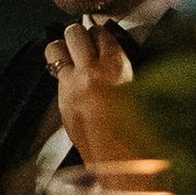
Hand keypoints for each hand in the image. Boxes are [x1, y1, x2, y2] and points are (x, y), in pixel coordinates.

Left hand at [47, 16, 147, 170]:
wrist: (123, 162)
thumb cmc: (141, 128)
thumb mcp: (141, 88)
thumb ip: (125, 64)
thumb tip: (111, 44)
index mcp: (116, 66)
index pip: (102, 32)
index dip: (103, 34)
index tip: (104, 38)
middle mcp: (89, 72)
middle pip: (74, 32)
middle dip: (80, 35)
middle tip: (87, 44)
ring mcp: (70, 87)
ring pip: (54, 47)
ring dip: (64, 48)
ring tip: (74, 57)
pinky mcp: (61, 102)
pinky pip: (56, 75)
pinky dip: (64, 73)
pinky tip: (74, 81)